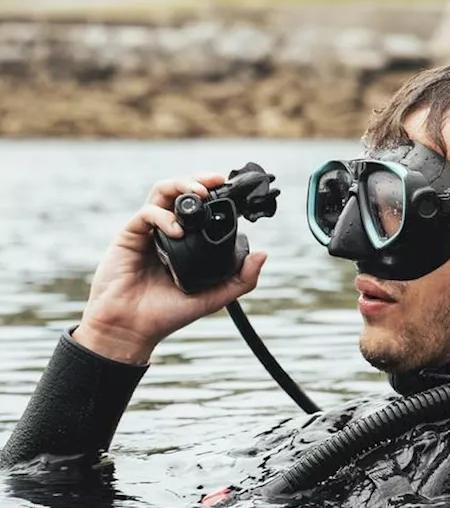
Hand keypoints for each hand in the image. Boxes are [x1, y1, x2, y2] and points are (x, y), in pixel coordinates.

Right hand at [74, 174, 267, 364]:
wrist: (132, 327)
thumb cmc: (168, 314)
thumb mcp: (214, 297)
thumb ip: (241, 279)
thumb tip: (263, 254)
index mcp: (187, 241)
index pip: (200, 208)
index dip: (214, 194)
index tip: (231, 189)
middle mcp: (168, 231)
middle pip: (180, 191)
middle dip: (198, 179)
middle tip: (216, 180)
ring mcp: (148, 231)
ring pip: (162, 192)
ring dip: (181, 186)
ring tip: (200, 194)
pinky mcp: (129, 235)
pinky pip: (146, 214)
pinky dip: (164, 217)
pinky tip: (176, 231)